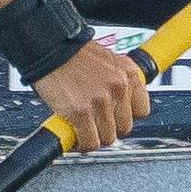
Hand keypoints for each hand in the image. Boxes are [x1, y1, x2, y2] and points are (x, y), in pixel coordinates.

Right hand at [31, 39, 149, 153]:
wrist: (48, 48)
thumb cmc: (71, 52)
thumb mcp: (105, 58)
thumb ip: (115, 78)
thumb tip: (117, 99)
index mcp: (127, 72)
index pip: (142, 110)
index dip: (125, 115)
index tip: (115, 116)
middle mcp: (118, 87)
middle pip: (124, 127)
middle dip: (108, 127)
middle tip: (94, 122)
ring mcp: (100, 101)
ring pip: (107, 137)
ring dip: (94, 136)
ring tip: (82, 128)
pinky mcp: (81, 113)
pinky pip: (89, 141)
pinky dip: (82, 143)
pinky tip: (74, 135)